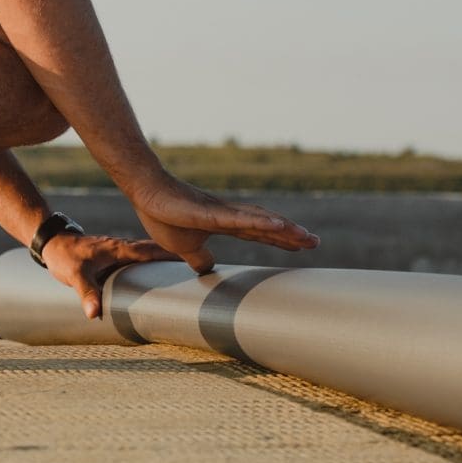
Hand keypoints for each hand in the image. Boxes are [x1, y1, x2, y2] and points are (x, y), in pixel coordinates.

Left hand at [42, 231, 183, 320]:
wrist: (52, 243)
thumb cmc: (64, 257)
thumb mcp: (75, 275)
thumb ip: (87, 293)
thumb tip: (95, 314)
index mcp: (120, 249)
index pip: (153, 251)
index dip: (173, 255)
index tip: (195, 258)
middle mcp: (124, 247)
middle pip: (157, 251)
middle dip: (178, 257)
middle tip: (202, 265)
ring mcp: (120, 250)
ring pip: (150, 253)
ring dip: (166, 258)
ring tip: (187, 270)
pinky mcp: (115, 255)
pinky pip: (140, 257)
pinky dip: (153, 261)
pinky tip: (158, 272)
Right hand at [125, 174, 319, 273]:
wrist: (147, 193)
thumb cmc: (164, 215)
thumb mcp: (184, 247)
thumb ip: (199, 258)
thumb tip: (207, 269)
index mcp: (226, 224)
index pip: (260, 232)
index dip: (281, 239)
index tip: (303, 245)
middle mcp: (230, 215)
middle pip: (267, 225)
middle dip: (291, 234)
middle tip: (315, 242)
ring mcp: (222, 212)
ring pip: (260, 221)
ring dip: (283, 228)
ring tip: (305, 236)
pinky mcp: (211, 212)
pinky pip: (240, 219)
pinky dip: (261, 221)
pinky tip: (279, 224)